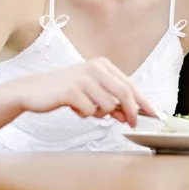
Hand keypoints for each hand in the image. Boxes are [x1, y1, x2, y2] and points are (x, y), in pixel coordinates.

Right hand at [15, 57, 155, 127]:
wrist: (34, 91)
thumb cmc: (66, 92)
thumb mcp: (92, 93)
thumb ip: (112, 102)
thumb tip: (131, 115)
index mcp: (102, 65)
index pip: (129, 85)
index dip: (143, 101)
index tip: (154, 114)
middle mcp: (95, 68)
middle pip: (124, 93)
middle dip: (131, 111)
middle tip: (131, 124)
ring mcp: (83, 78)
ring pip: (107, 105)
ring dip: (98, 113)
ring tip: (84, 107)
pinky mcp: (71, 90)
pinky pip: (89, 111)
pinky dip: (84, 114)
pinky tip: (73, 107)